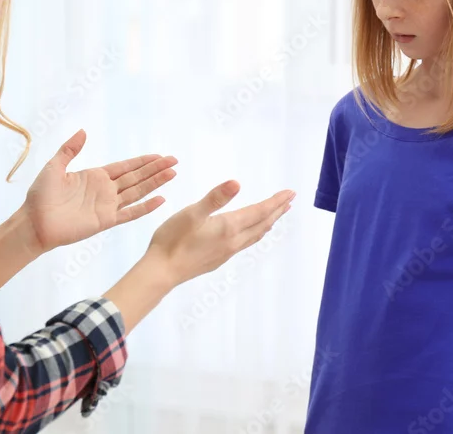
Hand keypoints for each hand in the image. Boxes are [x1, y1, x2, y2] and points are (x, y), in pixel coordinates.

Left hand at [22, 129, 176, 252]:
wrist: (34, 223)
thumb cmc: (40, 196)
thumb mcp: (54, 167)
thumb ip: (69, 150)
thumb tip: (83, 131)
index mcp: (95, 176)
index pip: (125, 166)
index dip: (142, 161)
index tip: (159, 155)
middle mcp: (105, 190)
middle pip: (136, 177)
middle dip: (155, 169)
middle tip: (174, 161)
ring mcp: (107, 206)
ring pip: (137, 192)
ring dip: (155, 183)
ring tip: (173, 174)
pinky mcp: (105, 221)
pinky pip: (130, 213)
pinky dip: (146, 207)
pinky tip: (161, 200)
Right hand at [145, 180, 294, 286]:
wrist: (162, 271)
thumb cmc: (173, 240)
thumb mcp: (192, 213)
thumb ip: (215, 198)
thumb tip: (237, 183)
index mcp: (229, 227)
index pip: (259, 211)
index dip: (275, 201)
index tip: (290, 193)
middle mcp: (233, 241)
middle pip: (262, 223)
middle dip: (277, 210)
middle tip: (290, 200)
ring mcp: (227, 252)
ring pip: (255, 235)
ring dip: (268, 222)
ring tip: (276, 215)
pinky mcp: (218, 259)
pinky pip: (245, 243)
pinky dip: (256, 233)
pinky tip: (251, 233)